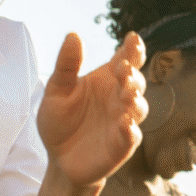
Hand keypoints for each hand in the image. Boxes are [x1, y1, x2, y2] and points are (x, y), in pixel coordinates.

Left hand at [39, 31, 146, 189]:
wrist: (58, 160)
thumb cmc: (60, 123)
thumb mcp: (56, 91)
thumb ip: (66, 65)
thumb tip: (73, 35)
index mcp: (106, 80)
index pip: (126, 60)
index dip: (133, 49)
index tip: (133, 38)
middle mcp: (119, 98)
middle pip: (136, 82)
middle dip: (132, 75)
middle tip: (123, 69)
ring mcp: (123, 121)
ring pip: (139, 107)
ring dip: (135, 98)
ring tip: (126, 92)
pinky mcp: (122, 145)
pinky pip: (132, 136)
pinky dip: (130, 129)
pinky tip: (123, 123)